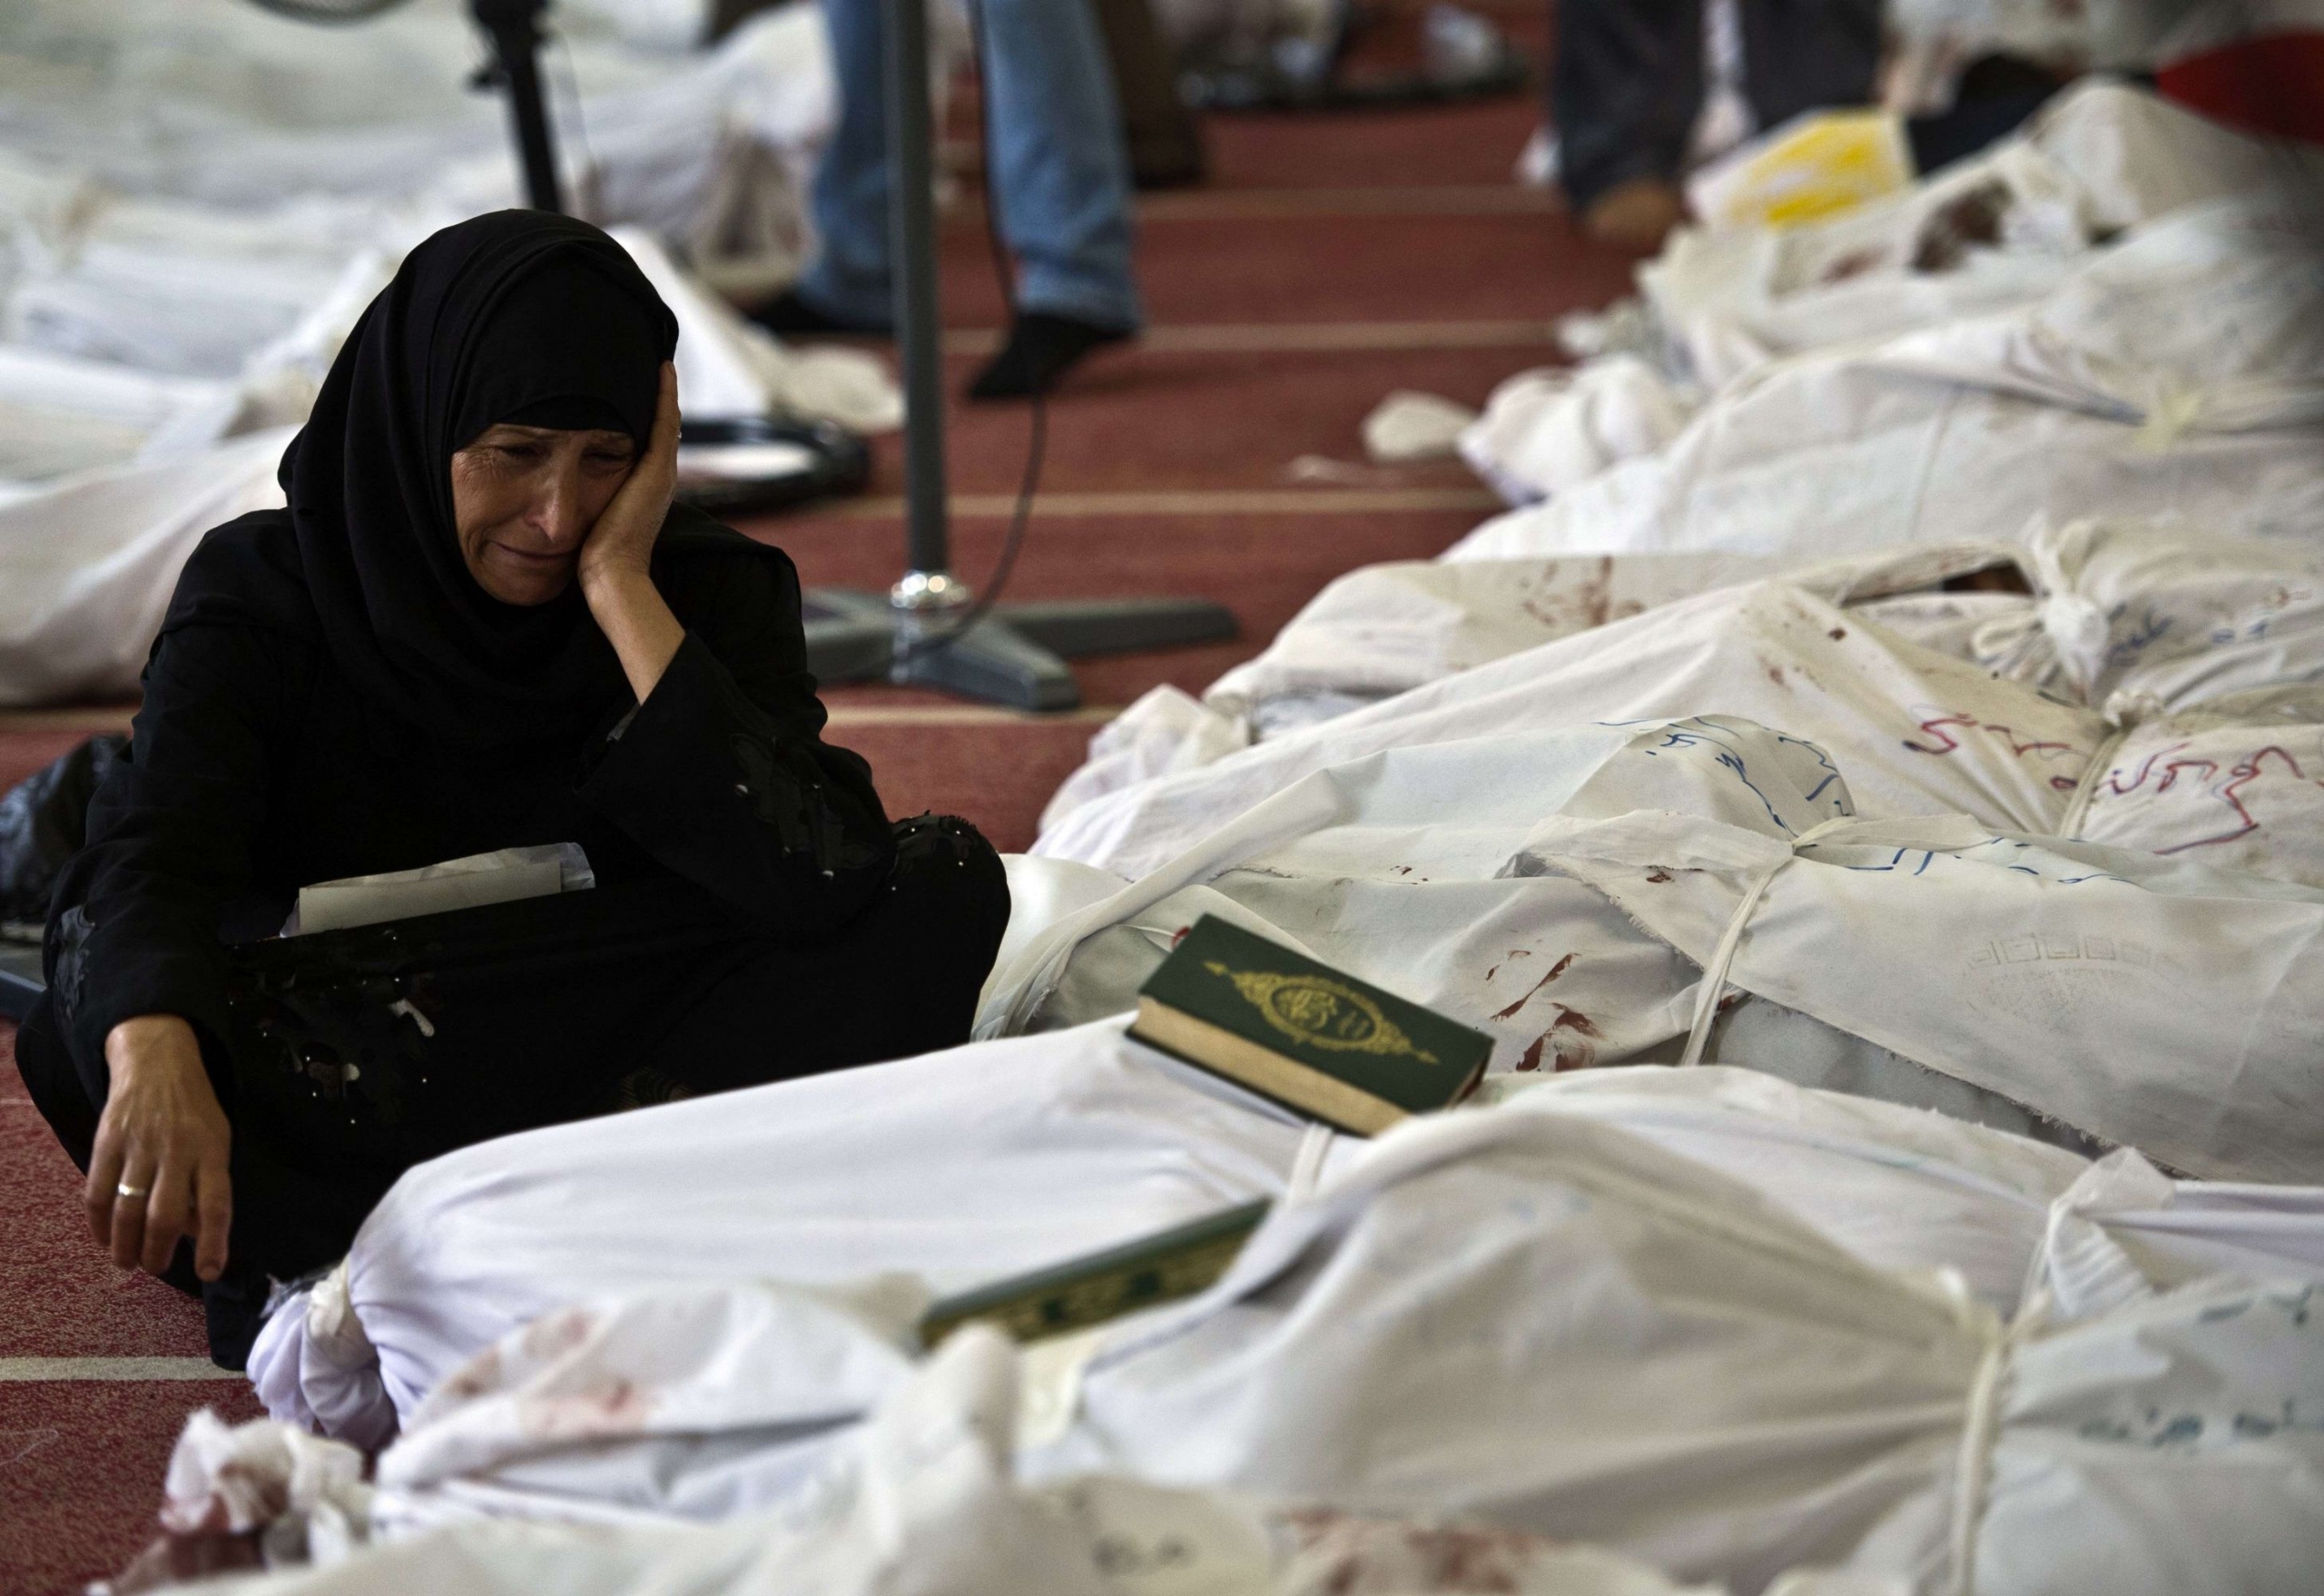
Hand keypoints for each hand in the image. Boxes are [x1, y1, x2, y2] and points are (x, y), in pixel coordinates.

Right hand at [89, 1015, 232, 1280]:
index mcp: (213, 1150)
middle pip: (165, 1215)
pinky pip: (98, 1193)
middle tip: (155, 1267)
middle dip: (158, 1252)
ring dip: (125, 1245)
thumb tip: (198, 1233)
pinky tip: (103, 1238)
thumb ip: (209, 1182)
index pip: (217, 1204)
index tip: (210, 1273)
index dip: (214, 1242)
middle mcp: (177, 1150)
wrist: (157, 1060)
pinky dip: (99, 1224)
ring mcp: (139, 1146)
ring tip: (127, 1263)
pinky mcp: (107, 1142)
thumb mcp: (217, 1138)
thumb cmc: (195, 1109)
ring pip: (129, 1210)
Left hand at [578, 362, 679, 595]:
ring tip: (661, 362)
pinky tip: (661, 369)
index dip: (648, 417)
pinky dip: (665, 395)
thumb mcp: (592, 519)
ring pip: (668, 420)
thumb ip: (589, 500)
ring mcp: (663, 472)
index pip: (650, 444)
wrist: (611, 573)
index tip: (641, 390)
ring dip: (665, 390)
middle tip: (659, 366)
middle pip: (664, 428)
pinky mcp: (659, 468)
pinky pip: (665, 421)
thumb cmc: (594, 556)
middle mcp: (660, 478)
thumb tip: (565, 493)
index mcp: (646, 489)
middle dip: (661, 398)